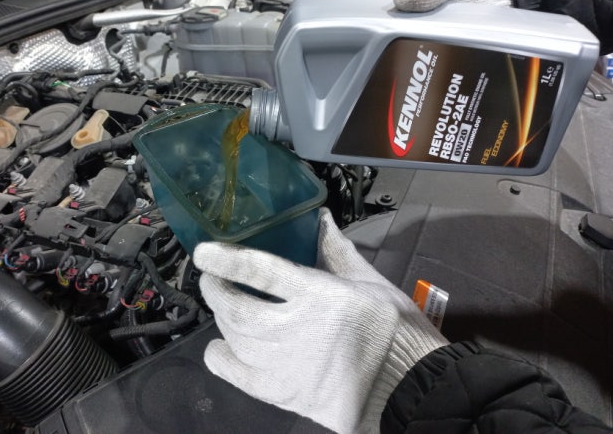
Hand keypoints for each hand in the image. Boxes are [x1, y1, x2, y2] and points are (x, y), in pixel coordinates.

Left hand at [194, 208, 446, 433]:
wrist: (409, 390)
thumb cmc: (394, 331)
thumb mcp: (372, 283)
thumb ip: (338, 252)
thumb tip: (320, 219)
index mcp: (319, 296)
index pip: (262, 272)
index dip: (228, 261)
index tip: (203, 252)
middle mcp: (294, 329)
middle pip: (237, 307)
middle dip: (216, 290)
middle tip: (211, 278)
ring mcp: (284, 365)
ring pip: (234, 338)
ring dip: (220, 319)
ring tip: (222, 306)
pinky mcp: (282, 393)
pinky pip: (237, 376)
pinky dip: (220, 358)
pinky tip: (218, 347)